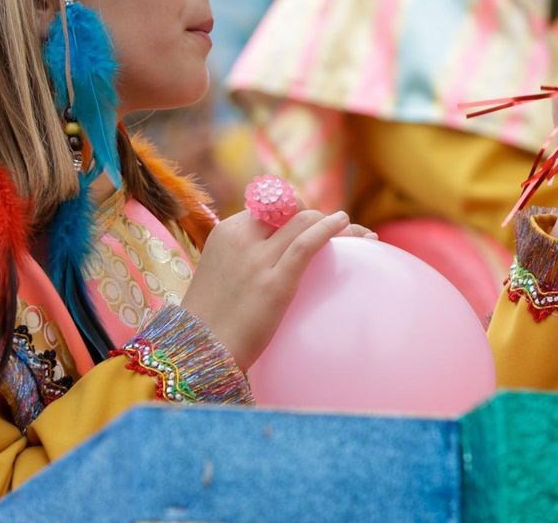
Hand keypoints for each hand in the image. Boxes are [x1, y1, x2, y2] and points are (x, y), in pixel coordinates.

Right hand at [181, 209, 373, 367]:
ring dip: (335, 221)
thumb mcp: (219, 274)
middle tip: (340, 228)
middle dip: (315, 213)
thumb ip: (242, 257)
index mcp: (227, 232)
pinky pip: (308, 243)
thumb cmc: (210, 321)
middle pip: (290, 208)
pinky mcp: (275, 281)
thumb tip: (275, 254)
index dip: (294, 212)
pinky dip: (330, 229)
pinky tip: (347, 226)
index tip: (310, 222)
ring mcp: (258, 258)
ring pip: (304, 220)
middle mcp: (242, 237)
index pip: (269, 207)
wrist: (199, 350)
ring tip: (357, 230)